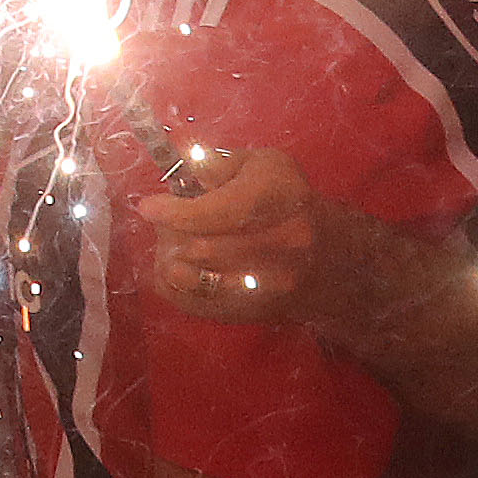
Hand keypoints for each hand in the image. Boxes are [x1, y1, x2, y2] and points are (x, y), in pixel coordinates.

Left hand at [136, 149, 358, 327]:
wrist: (328, 257)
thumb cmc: (283, 202)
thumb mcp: (259, 166)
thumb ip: (216, 164)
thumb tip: (180, 167)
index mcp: (281, 198)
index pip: (218, 213)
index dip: (175, 212)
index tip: (148, 207)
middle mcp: (284, 244)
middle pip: (202, 248)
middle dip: (173, 234)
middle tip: (168, 223)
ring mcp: (271, 285)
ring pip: (194, 280)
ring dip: (173, 260)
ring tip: (179, 245)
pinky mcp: (254, 312)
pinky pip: (193, 304)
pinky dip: (176, 285)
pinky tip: (184, 268)